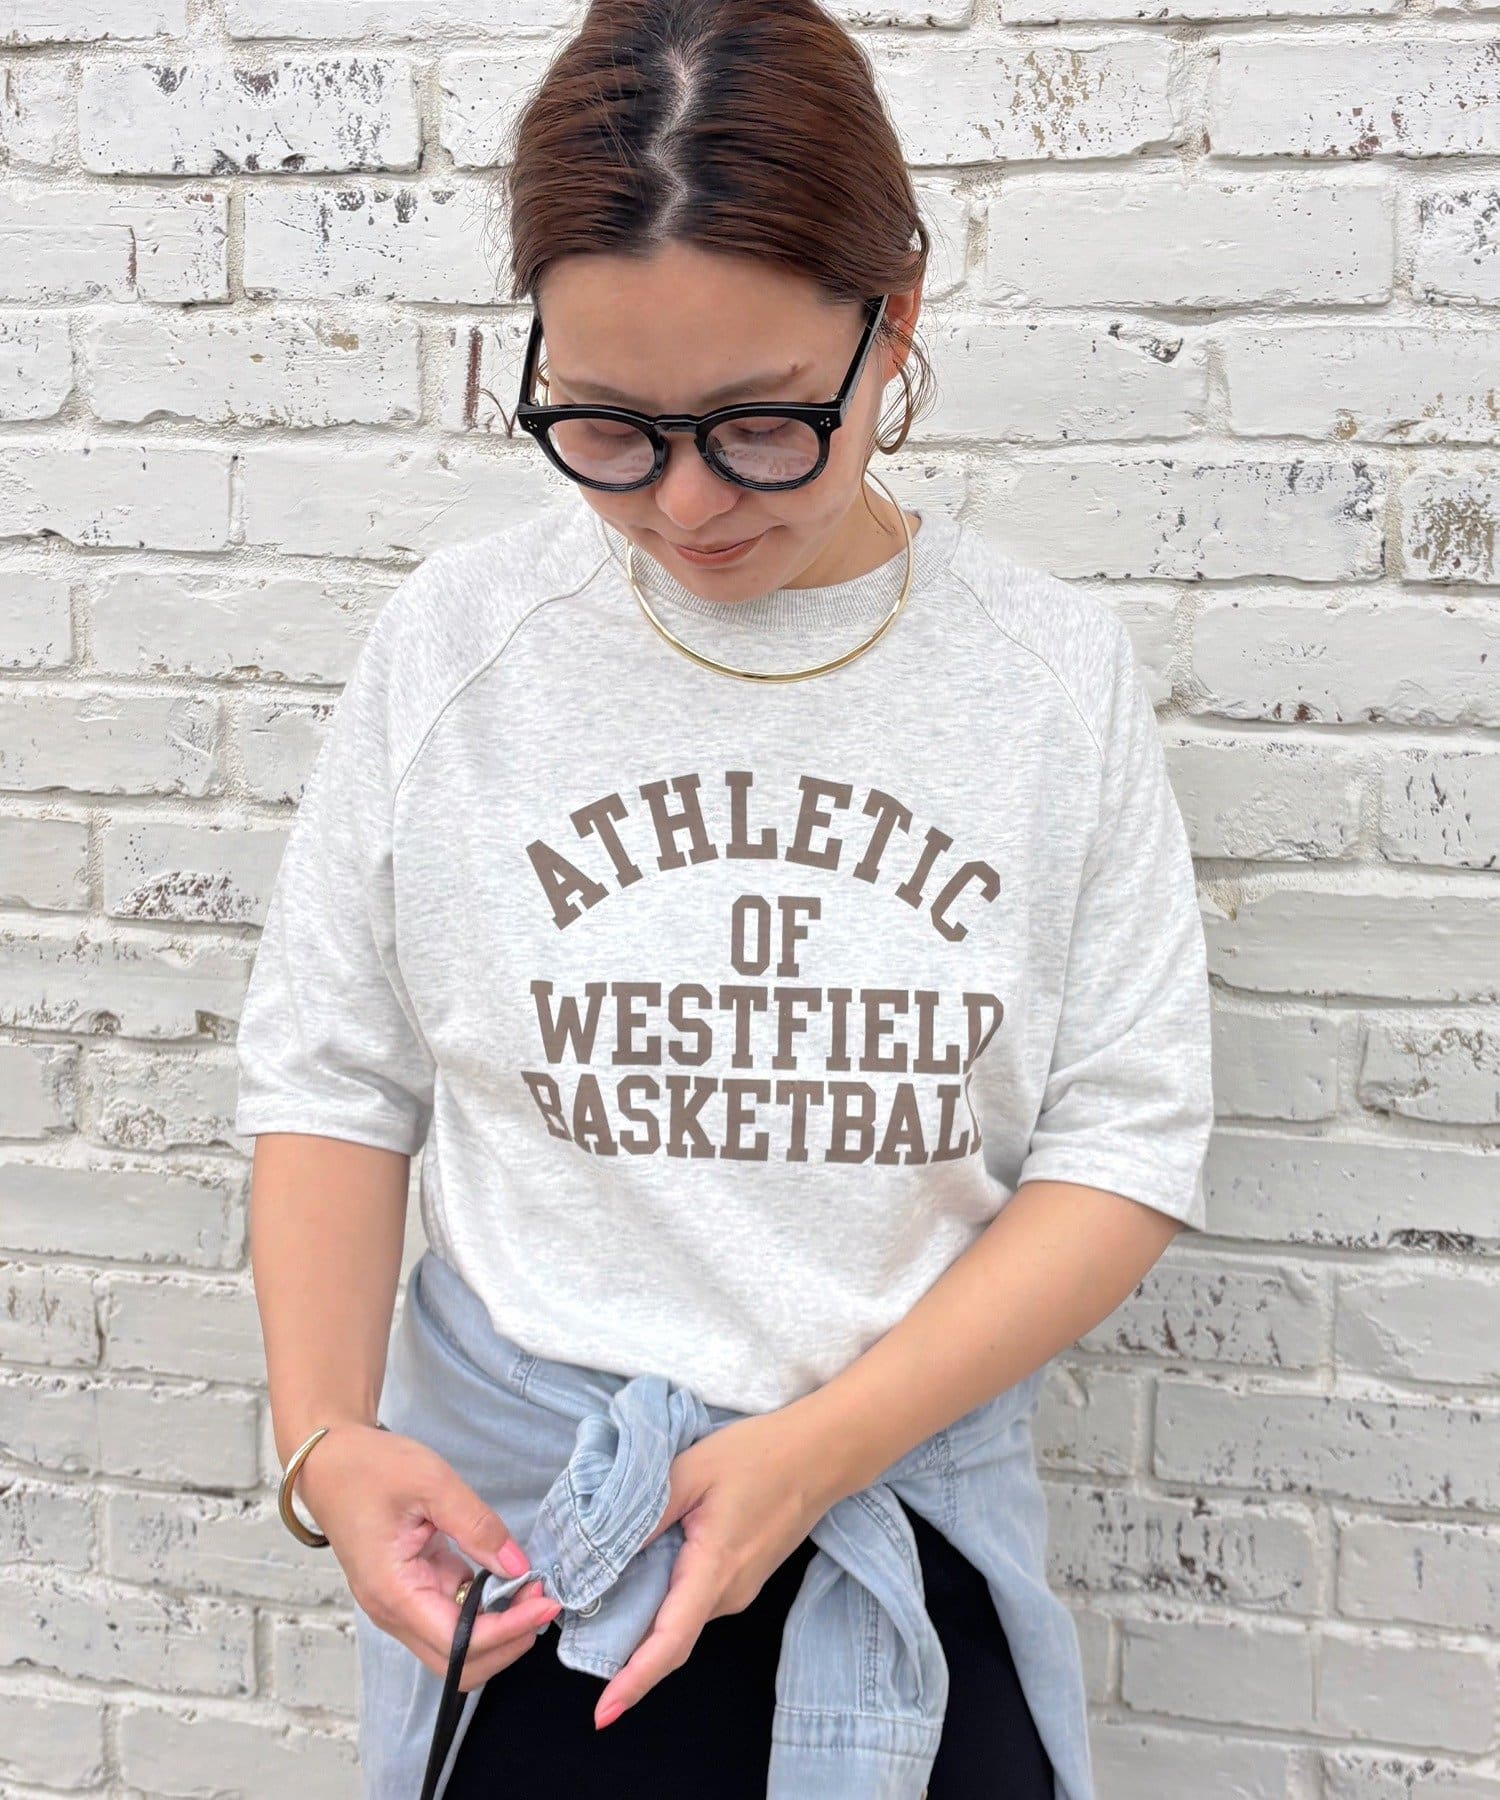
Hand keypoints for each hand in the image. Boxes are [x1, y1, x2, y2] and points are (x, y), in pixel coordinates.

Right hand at [296, 1422, 562, 1691]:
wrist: (329, 1462)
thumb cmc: (371, 1469)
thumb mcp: (431, 1482)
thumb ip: (477, 1526)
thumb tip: (518, 1566)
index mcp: (393, 1592)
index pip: (459, 1642)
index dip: (508, 1630)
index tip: (546, 1602)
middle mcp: (393, 1611)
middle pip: (458, 1664)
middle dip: (507, 1642)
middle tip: (543, 1600)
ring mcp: (400, 1605)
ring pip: (455, 1648)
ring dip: (498, 1631)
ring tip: (531, 1591)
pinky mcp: (409, 1591)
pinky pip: (450, 1618)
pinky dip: (484, 1612)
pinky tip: (508, 1583)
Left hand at [591, 1409, 829, 1730]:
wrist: (820, 1452)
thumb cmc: (757, 1454)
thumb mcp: (690, 1471)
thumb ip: (643, 1513)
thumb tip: (598, 1554)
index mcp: (714, 1570)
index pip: (672, 1642)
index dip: (635, 1679)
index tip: (603, 1712)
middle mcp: (729, 1594)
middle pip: (671, 1637)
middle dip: (625, 1652)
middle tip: (573, 1637)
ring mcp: (740, 1588)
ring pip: (682, 1617)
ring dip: (643, 1619)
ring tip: (595, 1600)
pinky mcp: (743, 1576)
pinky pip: (695, 1599)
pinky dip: (664, 1599)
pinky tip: (639, 1573)